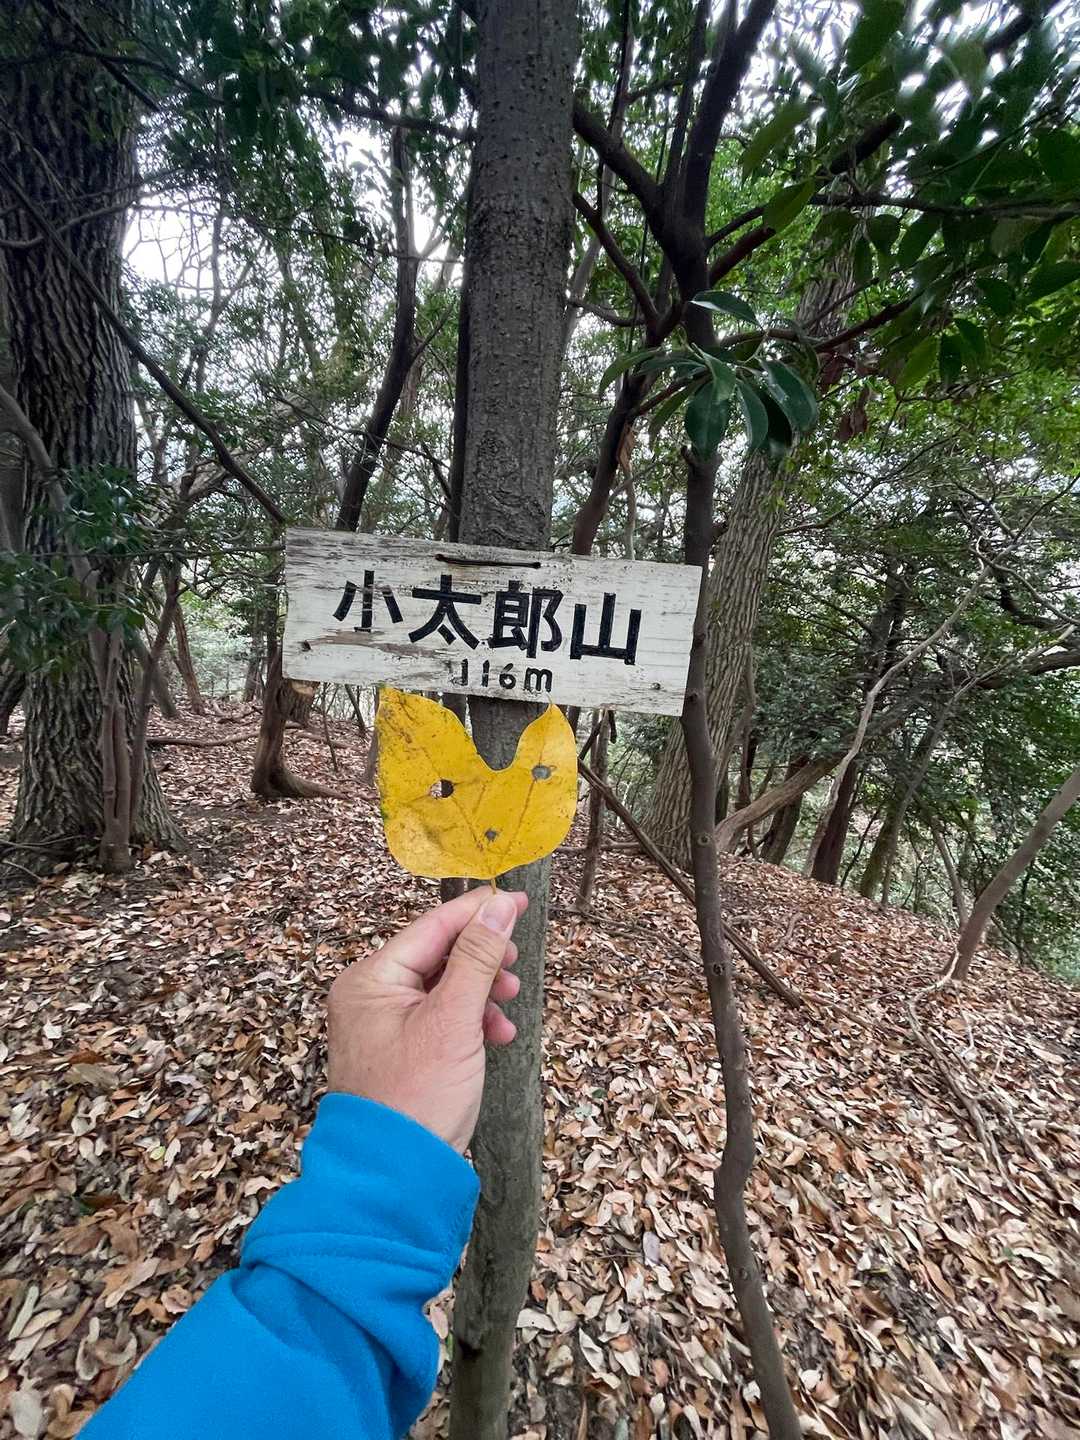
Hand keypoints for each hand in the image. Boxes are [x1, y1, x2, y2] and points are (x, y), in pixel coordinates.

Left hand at [327, 887, 526, 1153]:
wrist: (396, 1178)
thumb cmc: (417, 1099)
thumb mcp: (454, 1020)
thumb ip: (478, 958)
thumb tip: (500, 907)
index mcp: (370, 979)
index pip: (432, 927)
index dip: (478, 911)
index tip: (518, 898)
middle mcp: (370, 995)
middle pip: (438, 954)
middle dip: (482, 960)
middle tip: (514, 968)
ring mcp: (384, 1024)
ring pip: (444, 986)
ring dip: (481, 993)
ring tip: (506, 1010)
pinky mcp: (401, 1049)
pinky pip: (441, 1016)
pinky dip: (471, 1020)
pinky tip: (495, 1035)